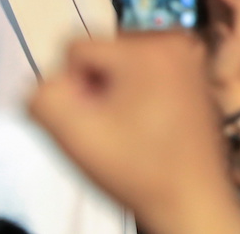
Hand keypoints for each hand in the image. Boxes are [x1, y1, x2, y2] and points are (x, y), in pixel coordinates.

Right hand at [29, 33, 234, 228]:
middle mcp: (176, 40)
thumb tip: (53, 79)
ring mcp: (190, 55)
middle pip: (102, 51)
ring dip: (116, 90)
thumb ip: (43, 95)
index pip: (75, 49)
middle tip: (114, 126)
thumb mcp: (73, 134)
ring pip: (121, 61)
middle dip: (97, 86)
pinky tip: (147, 122)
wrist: (190, 198)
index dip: (72, 88)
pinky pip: (145, 70)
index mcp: (149, 47)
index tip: (94, 119)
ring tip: (132, 127)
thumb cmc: (137, 169)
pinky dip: (138, 91)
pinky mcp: (195, 71)